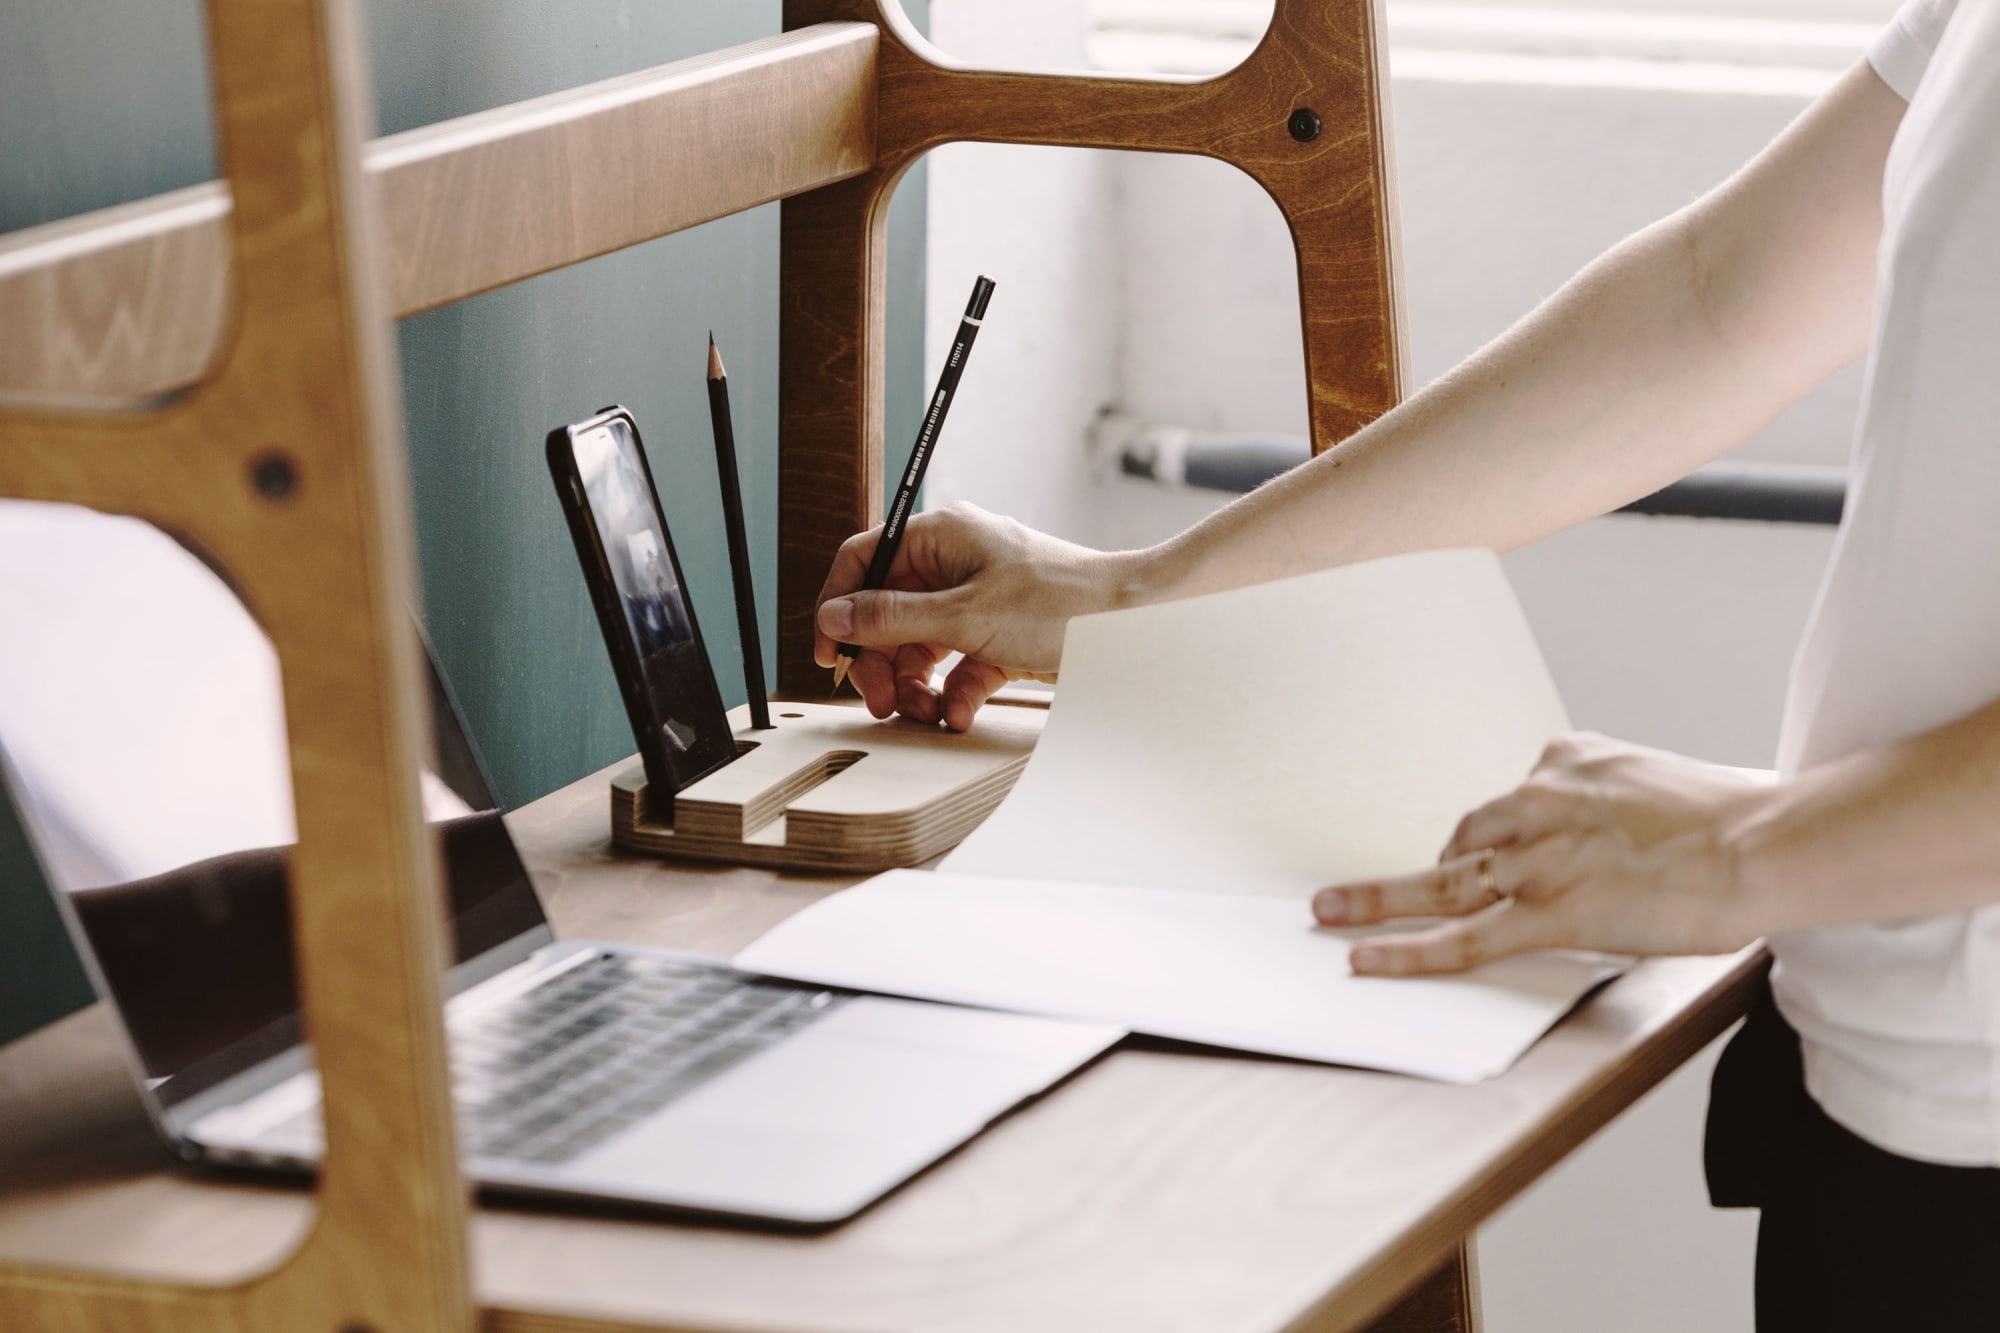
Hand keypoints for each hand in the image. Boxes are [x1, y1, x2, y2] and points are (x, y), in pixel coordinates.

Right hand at [813, 502, 1144, 730]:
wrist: (1134, 627)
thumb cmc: (1062, 605)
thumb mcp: (965, 617)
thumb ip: (892, 618)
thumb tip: (834, 617)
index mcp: (943, 536)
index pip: (865, 560)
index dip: (838, 606)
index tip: (829, 655)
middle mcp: (956, 562)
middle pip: (889, 611)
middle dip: (881, 660)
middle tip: (879, 701)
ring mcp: (979, 599)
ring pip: (921, 644)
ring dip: (915, 684)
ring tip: (922, 713)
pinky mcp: (1002, 634)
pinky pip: (959, 664)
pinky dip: (954, 692)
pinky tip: (958, 713)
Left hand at [1312, 733, 1774, 974]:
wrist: (1764, 841)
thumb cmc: (1735, 817)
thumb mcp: (1660, 778)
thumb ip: (1619, 793)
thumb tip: (1624, 811)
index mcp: (1567, 761)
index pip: (1511, 798)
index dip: (1504, 833)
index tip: (1493, 851)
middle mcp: (1538, 803)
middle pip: (1463, 838)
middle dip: (1428, 866)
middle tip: (1365, 889)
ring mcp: (1538, 861)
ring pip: (1442, 883)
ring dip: (1379, 899)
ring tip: (1331, 912)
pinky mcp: (1548, 914)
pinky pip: (1461, 938)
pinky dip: (1406, 951)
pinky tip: (1364, 959)